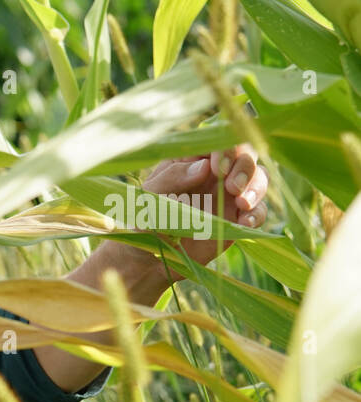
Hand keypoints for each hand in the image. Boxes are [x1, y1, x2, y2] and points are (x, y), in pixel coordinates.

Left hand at [141, 143, 269, 272]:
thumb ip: (172, 178)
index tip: (218, 167)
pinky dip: (256, 214)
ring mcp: (228, 196)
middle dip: (244, 167)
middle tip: (231, 187)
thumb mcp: (149, 198)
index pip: (216, 142)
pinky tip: (244, 223)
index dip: (224, 150)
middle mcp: (214, 173)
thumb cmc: (143, 222)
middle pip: (245, 155)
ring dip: (255, 187)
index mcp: (190, 161)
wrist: (148, 260)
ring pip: (258, 178)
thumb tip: (204, 166)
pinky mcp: (236, 219)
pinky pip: (258, 211)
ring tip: (242, 203)